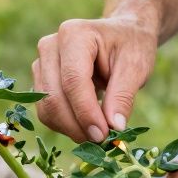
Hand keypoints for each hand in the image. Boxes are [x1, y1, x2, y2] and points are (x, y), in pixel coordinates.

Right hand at [33, 16, 157, 142]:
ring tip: (98, 133)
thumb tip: (114, 128)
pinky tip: (86, 125)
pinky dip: (65, 125)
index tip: (103, 135)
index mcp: (75, 35)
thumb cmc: (131, 46)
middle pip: (54, 97)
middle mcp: (51, 46)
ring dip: (70, 128)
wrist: (121, 35)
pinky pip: (46, 111)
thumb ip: (123, 96)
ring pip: (46, 108)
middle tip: (102, 142)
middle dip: (77, 126)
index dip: (85, 112)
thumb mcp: (136, 66)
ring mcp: (41, 63)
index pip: (73, 80)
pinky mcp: (41, 80)